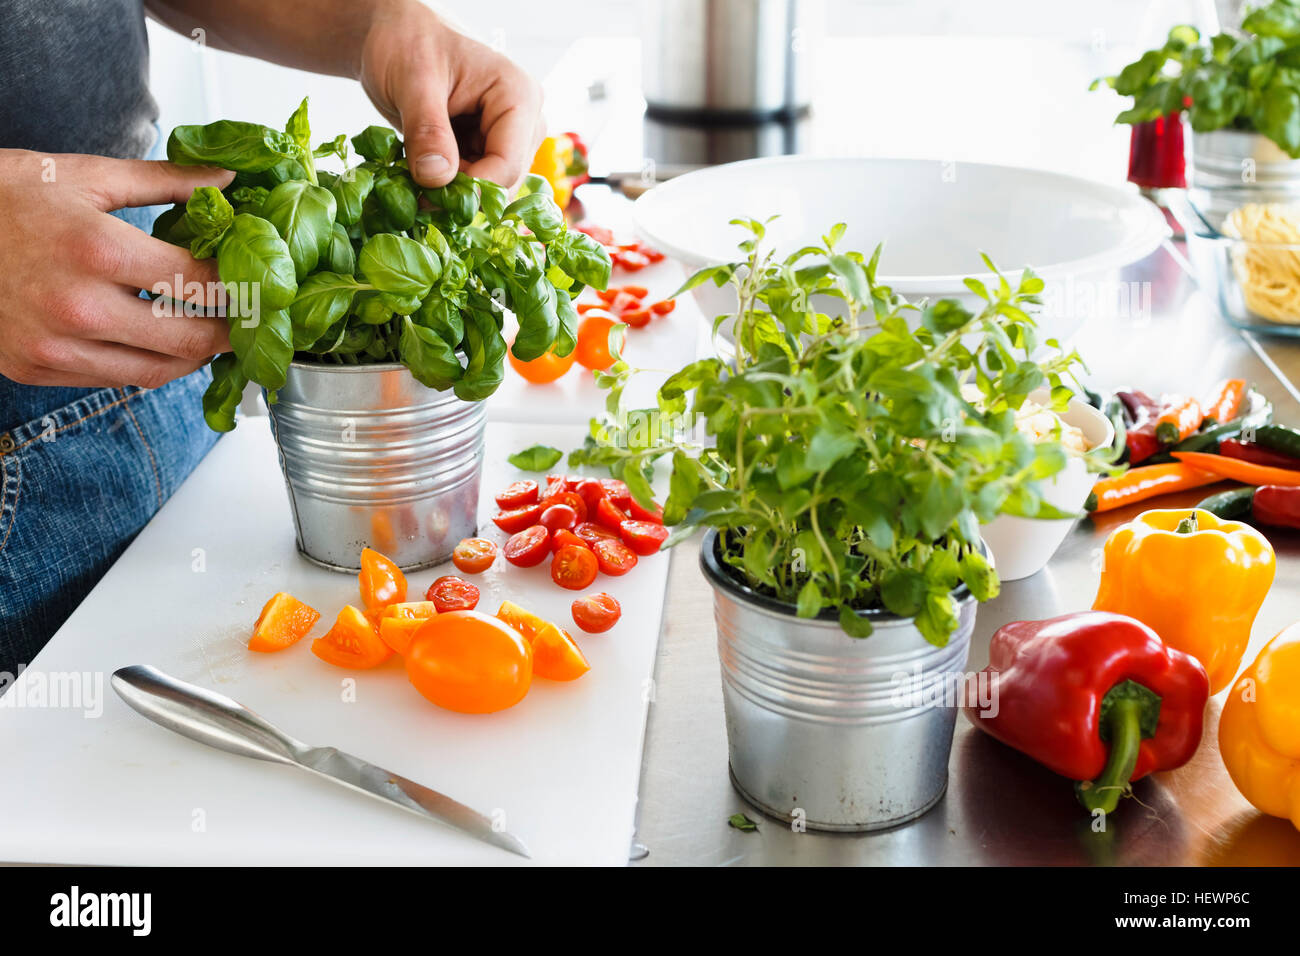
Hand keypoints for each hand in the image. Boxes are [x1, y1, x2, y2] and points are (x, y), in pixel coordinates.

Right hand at [0, 149, 233, 388]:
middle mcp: (78, 307)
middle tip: (253, 321)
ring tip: (214, 335)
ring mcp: (55, 345)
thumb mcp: (85, 175)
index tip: (261, 283)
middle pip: (189, 339)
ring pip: (158, 372)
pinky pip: (116, 380)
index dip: (241, 287)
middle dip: (231, 333)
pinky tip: (163, 342)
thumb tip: (225, 185)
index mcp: (96, 250)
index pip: (199, 283)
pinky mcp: (37, 368)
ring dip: (195, 357)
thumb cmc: (2, 196)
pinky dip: (150, 365)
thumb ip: (165, 182)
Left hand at [359, 1, 544, 188]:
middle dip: (462, 192)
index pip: (508, 165)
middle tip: (415, 188)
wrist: (396, 35)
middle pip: (504, 181)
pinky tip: (424, 170)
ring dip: (454, 192)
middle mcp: (524, 121)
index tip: (425, 195)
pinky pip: (476, 183)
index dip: (469, 188)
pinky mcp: (490, 149)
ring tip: (415, 173)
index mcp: (518, 96)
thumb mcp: (412, 81)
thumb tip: (437, 180)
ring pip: (491, 188)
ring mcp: (510, 138)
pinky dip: (449, 186)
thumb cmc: (408, 41)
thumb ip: (427, 130)